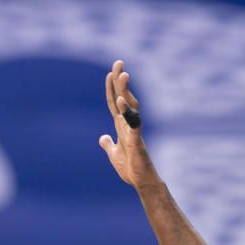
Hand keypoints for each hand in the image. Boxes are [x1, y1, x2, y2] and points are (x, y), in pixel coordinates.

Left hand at [99, 60, 157, 187]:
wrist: (142, 182)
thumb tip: (103, 137)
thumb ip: (108, 144)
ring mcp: (133, 132)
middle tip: (118, 62)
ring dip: (125, 90)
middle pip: (123, 98)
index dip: (111, 88)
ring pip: (130, 106)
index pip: (114, 102)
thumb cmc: (131, 169)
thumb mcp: (114, 154)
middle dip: (120, 81)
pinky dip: (127, 112)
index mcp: (121, 126)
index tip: (110, 72)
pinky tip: (121, 101)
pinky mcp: (136, 142)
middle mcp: (128, 125)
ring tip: (123, 75)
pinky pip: (132, 124)